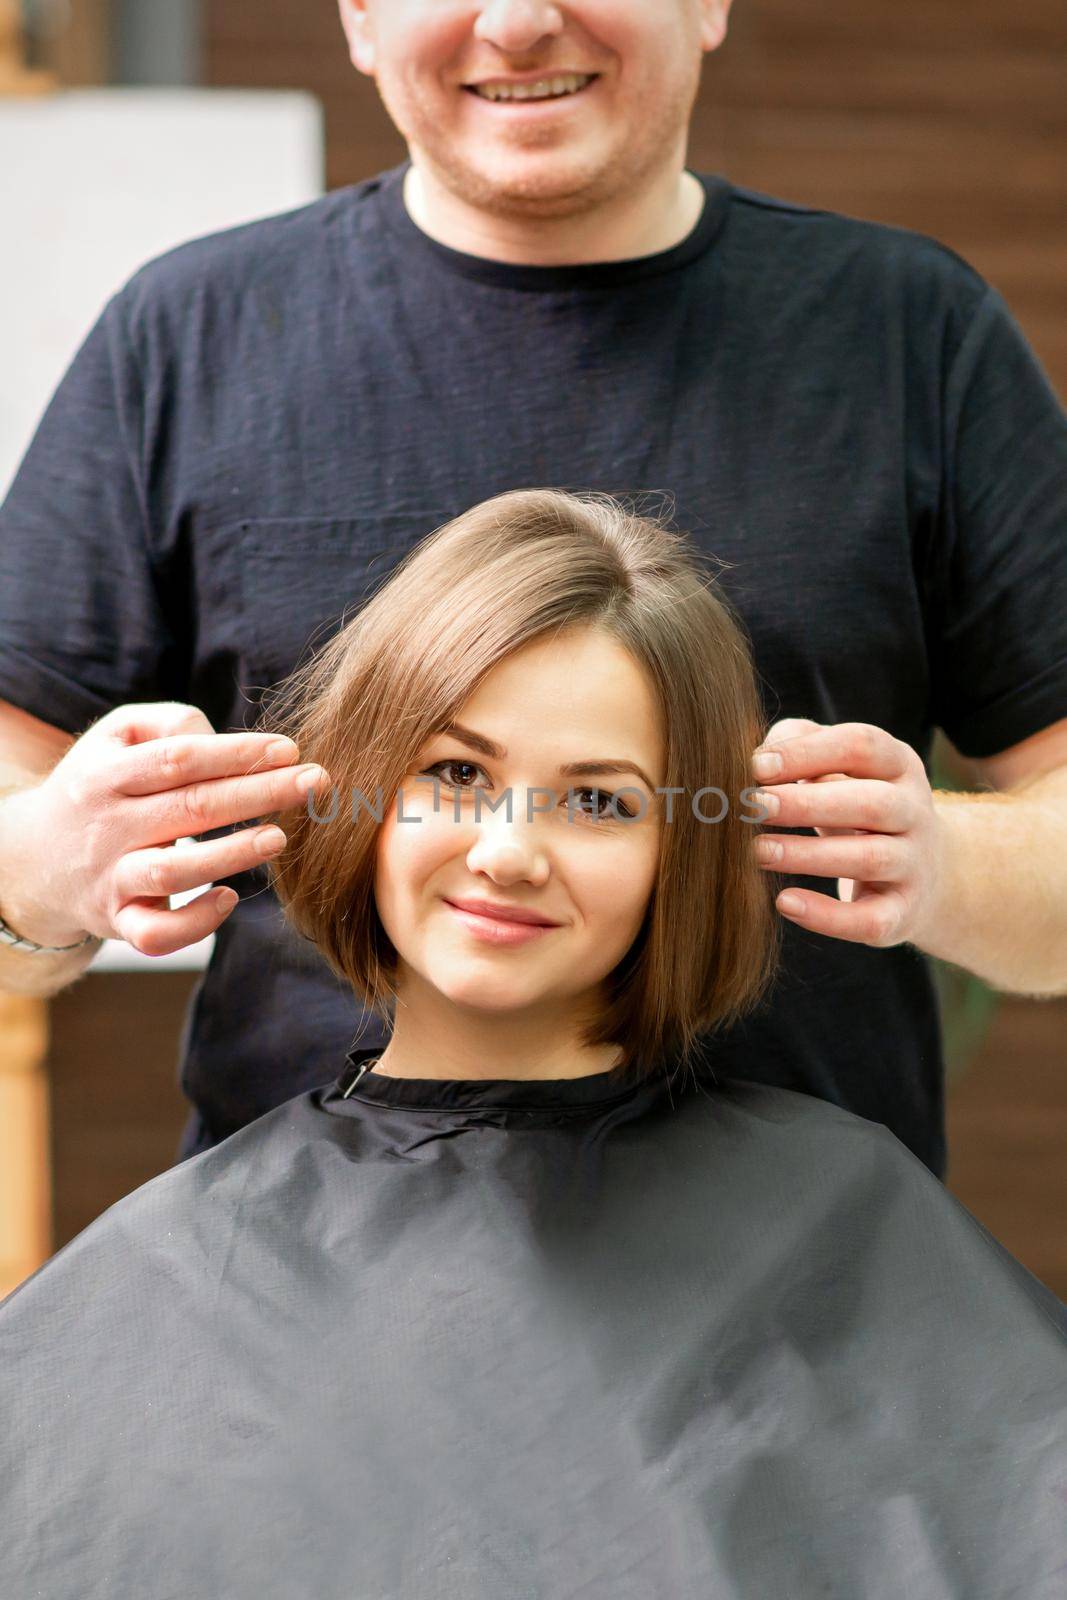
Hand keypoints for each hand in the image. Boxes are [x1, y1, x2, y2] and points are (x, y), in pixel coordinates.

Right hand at [0, 701, 330, 957]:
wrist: (32, 859)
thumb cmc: (98, 785)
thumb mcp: (115, 736)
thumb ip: (169, 724)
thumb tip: (222, 736)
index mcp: (106, 775)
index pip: (178, 759)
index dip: (236, 753)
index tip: (289, 749)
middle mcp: (107, 827)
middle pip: (190, 808)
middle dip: (259, 793)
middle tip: (317, 782)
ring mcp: (111, 878)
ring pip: (173, 873)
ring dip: (231, 855)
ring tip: (280, 838)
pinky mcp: (119, 921)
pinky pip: (156, 934)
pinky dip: (195, 922)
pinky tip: (229, 897)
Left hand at [750, 717, 945, 947]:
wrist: (926, 873)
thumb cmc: (857, 806)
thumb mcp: (839, 768)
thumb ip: (798, 746)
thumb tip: (756, 758)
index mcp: (898, 765)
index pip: (861, 746)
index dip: (808, 753)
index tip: (757, 766)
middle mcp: (915, 812)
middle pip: (872, 802)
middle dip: (808, 804)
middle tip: (753, 806)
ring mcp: (914, 864)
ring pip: (870, 858)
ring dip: (808, 855)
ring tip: (757, 852)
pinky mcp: (903, 913)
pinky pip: (870, 919)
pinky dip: (827, 916)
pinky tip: (784, 902)